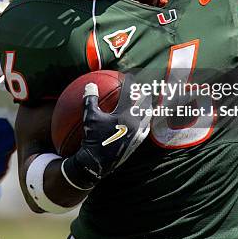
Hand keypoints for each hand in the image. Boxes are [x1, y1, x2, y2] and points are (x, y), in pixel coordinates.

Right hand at [61, 75, 150, 189]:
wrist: (97, 163)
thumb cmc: (92, 138)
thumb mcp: (89, 117)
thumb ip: (90, 99)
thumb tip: (91, 84)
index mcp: (124, 114)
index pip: (129, 93)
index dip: (130, 82)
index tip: (129, 75)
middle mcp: (135, 123)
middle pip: (144, 103)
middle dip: (143, 93)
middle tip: (143, 85)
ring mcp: (138, 133)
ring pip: (148, 116)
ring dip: (148, 106)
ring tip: (148, 101)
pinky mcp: (137, 142)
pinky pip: (146, 129)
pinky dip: (146, 121)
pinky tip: (145, 121)